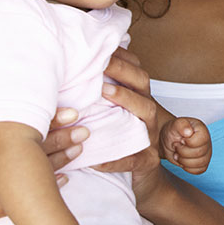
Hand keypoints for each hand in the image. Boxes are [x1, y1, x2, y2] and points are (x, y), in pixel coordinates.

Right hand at [0, 31, 86, 224]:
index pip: (5, 131)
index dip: (41, 122)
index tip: (71, 110)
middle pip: (16, 157)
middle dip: (56, 142)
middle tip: (85, 129)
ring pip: (18, 183)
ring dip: (55, 166)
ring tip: (81, 148)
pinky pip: (12, 207)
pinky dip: (39, 193)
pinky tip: (64, 179)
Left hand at [97, 47, 163, 201]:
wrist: (142, 178)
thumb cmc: (119, 142)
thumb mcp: (113, 115)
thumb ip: (101, 96)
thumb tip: (73, 70)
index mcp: (140, 100)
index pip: (137, 71)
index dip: (123, 58)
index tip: (102, 46)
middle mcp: (148, 114)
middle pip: (143, 85)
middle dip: (122, 71)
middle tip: (100, 62)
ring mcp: (149, 137)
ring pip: (146, 114)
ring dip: (125, 100)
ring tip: (103, 93)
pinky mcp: (146, 162)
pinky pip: (132, 159)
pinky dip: (113, 160)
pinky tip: (94, 159)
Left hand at [160, 117, 211, 173]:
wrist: (169, 140)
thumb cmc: (173, 131)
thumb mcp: (174, 125)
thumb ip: (181, 125)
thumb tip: (189, 132)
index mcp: (202, 130)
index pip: (201, 140)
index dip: (188, 143)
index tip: (180, 140)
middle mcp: (207, 142)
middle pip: (199, 153)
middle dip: (183, 152)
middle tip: (176, 147)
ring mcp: (206, 154)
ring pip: (200, 164)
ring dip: (184, 161)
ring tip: (177, 154)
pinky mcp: (202, 164)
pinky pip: (199, 171)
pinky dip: (187, 168)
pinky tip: (182, 160)